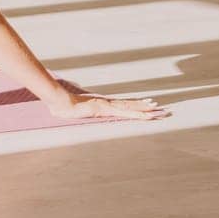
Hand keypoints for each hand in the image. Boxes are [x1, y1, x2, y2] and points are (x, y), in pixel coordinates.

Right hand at [49, 91, 169, 120]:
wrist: (61, 102)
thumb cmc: (64, 106)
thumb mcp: (72, 110)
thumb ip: (75, 109)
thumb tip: (69, 110)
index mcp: (101, 104)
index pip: (121, 104)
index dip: (133, 104)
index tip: (144, 103)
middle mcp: (107, 103)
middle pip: (129, 104)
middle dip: (143, 106)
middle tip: (157, 105)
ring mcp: (108, 106)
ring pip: (130, 108)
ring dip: (144, 110)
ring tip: (158, 109)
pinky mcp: (107, 110)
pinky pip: (125, 113)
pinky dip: (137, 114)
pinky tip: (147, 116)